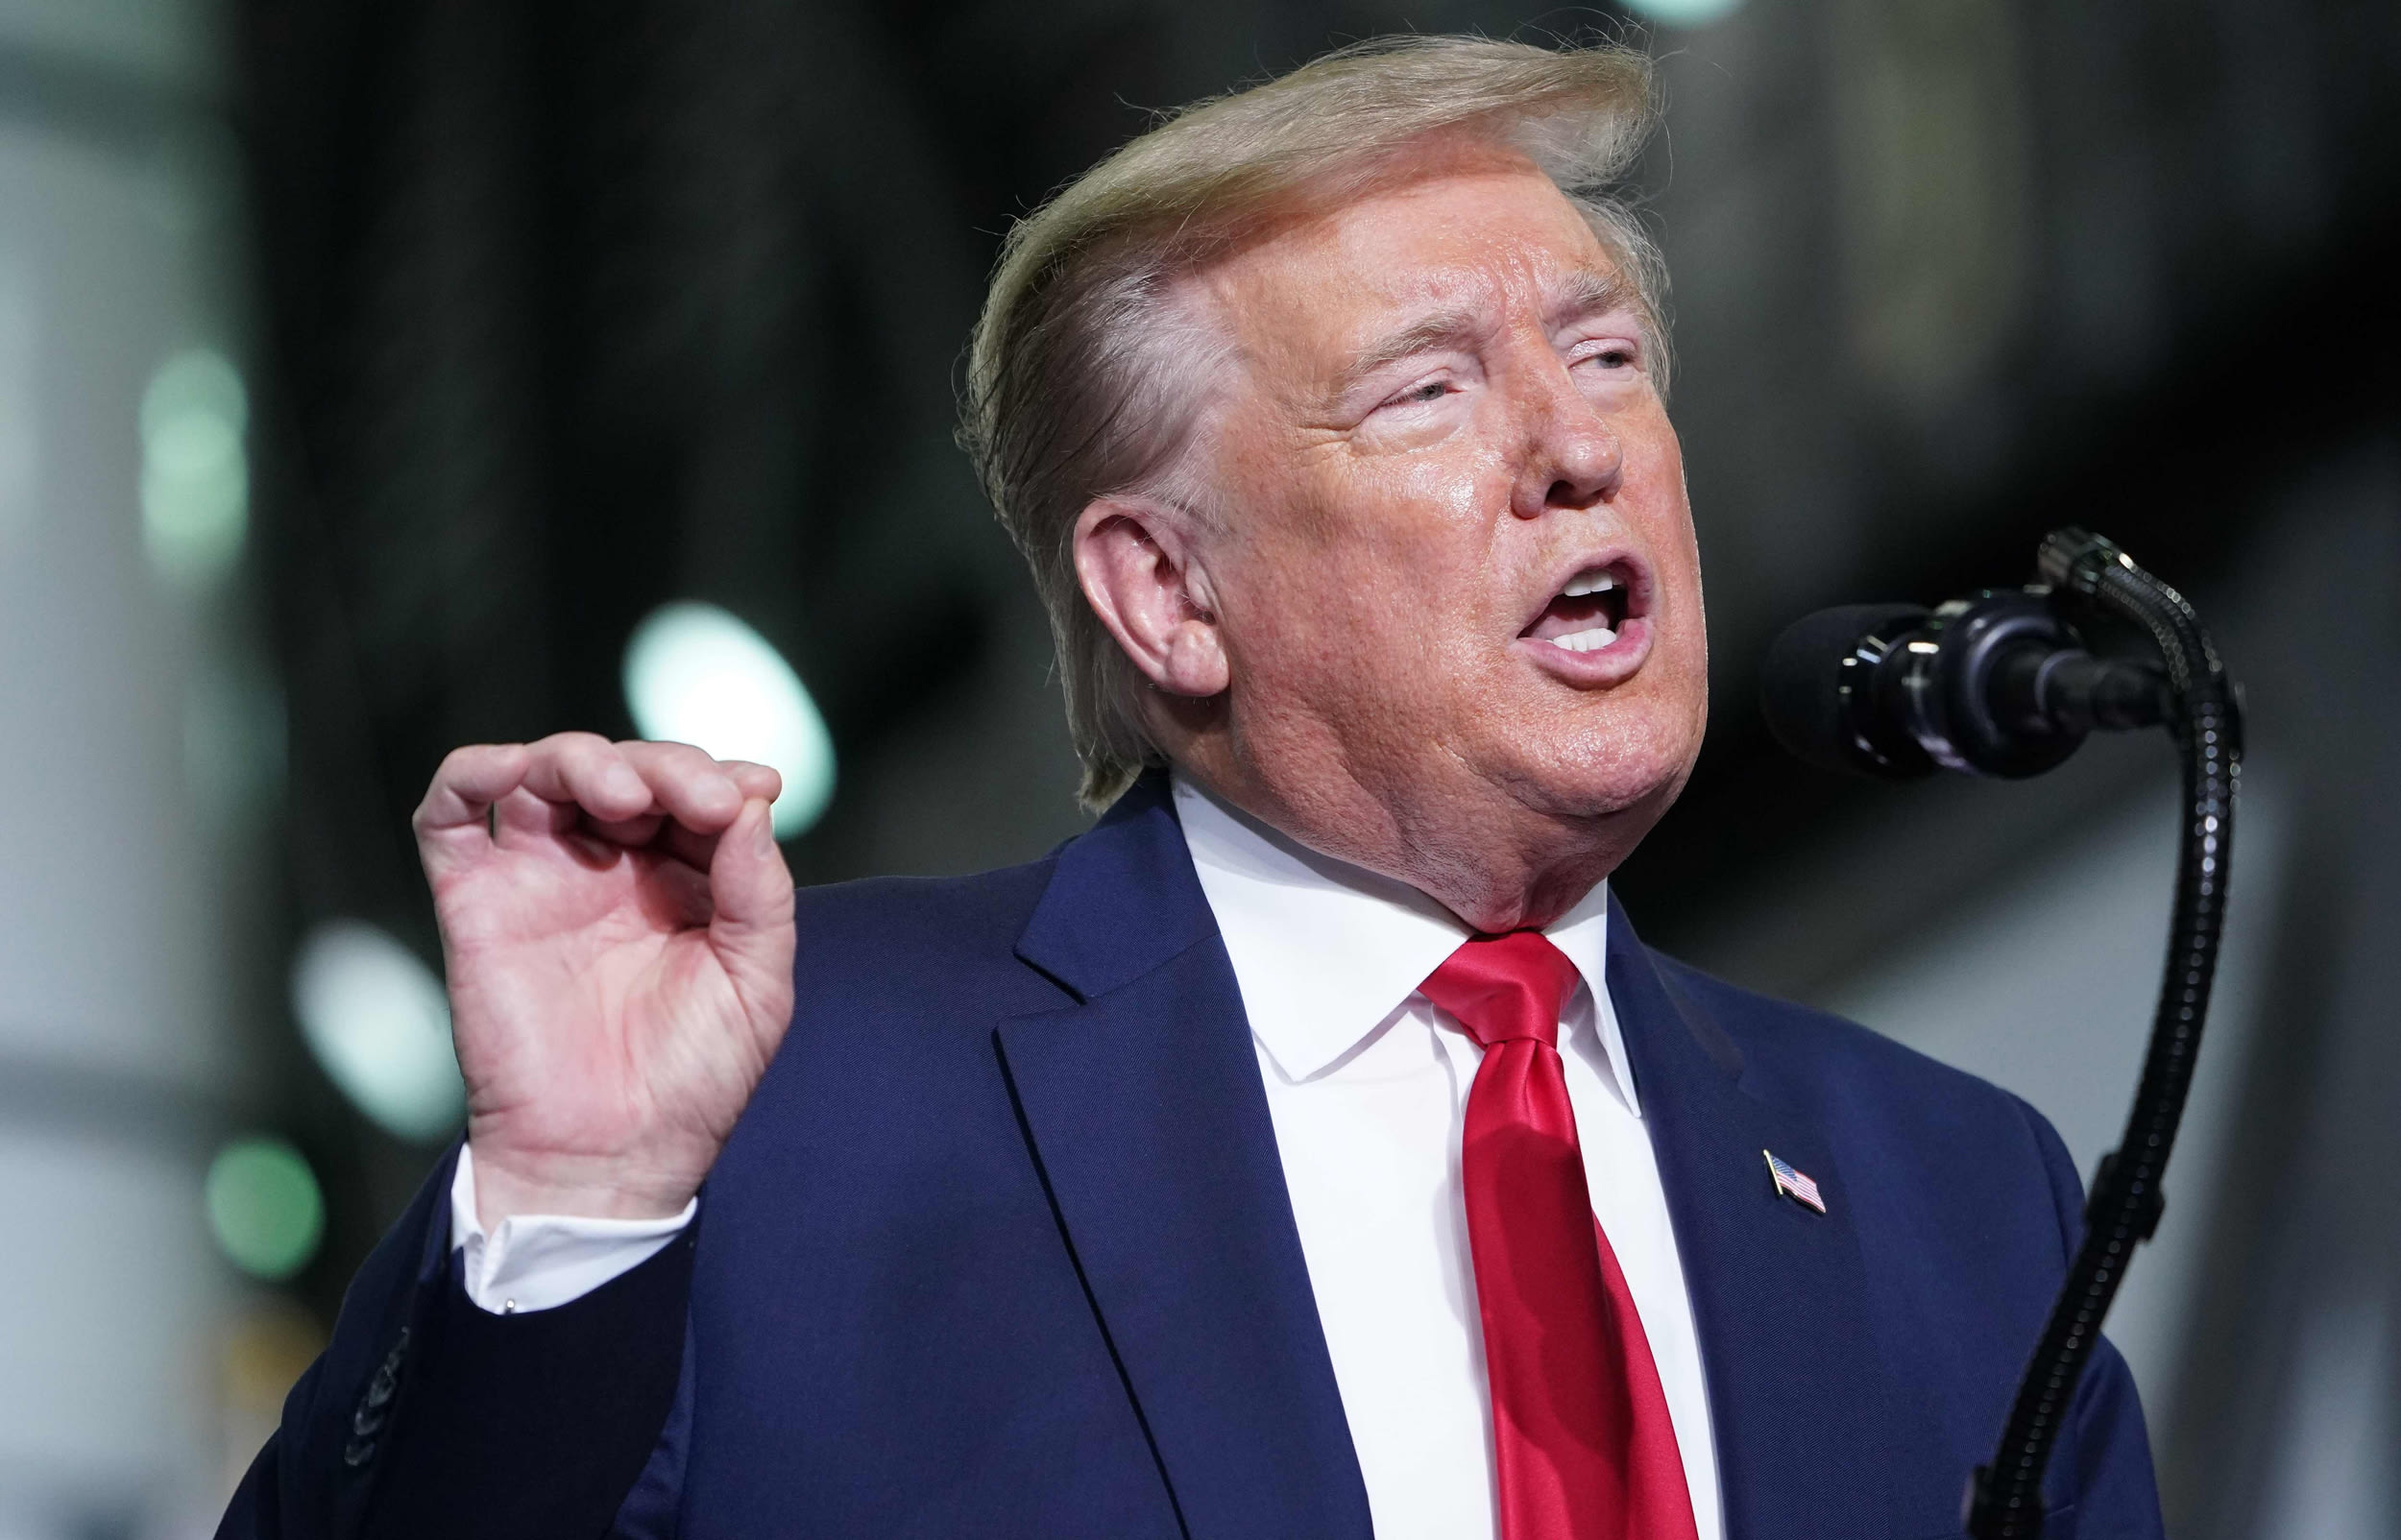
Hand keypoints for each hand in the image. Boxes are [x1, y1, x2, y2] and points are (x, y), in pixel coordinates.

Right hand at [413, 733, 796, 1225]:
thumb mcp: (757, 984)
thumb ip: (761, 891)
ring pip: (545, 773)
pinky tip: (511, 771)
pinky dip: (471, 772)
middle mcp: (612, 867)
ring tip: (624, 797)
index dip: (721, 779)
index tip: (753, 791)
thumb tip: (752, 800)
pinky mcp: (476, 901)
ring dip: (584, 760)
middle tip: (698, 801)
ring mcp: (541, 878)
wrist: (609, 1158)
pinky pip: (449, 816)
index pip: (696, 795)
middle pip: (627, 770)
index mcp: (683, 879)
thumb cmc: (689, 1083)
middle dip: (666, 768)